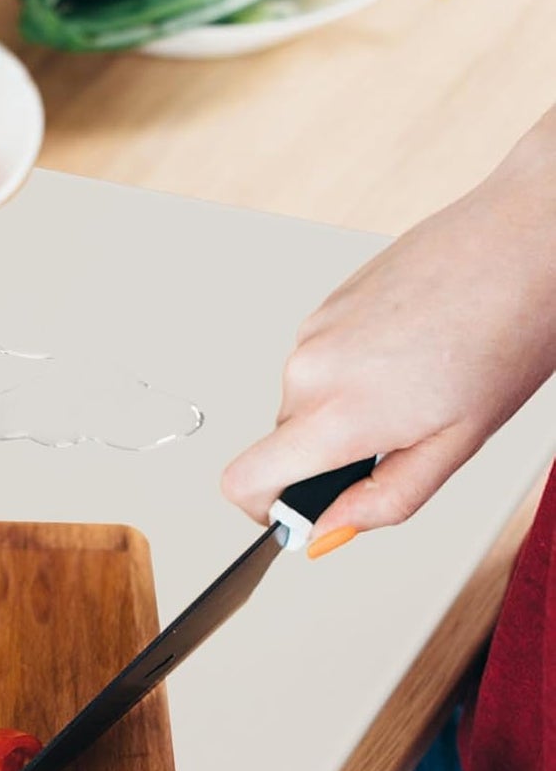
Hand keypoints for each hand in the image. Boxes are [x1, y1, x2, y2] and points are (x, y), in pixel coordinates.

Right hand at [222, 136, 555, 546]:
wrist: (526, 241)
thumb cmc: (507, 334)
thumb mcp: (454, 446)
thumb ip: (383, 500)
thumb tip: (330, 529)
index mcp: (338, 416)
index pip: (243, 481)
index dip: (262, 508)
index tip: (294, 511)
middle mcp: (308, 370)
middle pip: (283, 443)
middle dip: (327, 452)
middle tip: (398, 430)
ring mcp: (313, 331)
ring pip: (305, 401)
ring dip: (345, 405)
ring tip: (413, 378)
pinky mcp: (324, 304)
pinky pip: (319, 361)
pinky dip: (353, 367)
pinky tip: (406, 348)